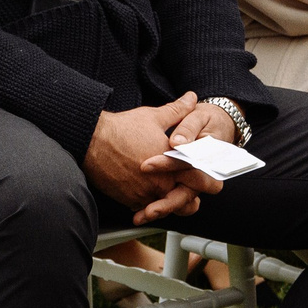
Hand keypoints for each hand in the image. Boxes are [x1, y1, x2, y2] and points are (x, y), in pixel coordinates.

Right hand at [83, 93, 223, 224]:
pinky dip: (149, 206)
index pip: (201, 177)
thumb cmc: (121, 129)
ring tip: (174, 200)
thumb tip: (191, 98)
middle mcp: (161, 182)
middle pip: (187, 200)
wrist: (91, 141)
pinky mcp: (130, 199)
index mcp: (173, 162)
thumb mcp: (153, 116)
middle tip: (195, 198)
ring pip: (167, 208)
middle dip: (192, 198)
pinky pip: (145, 209)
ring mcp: (145, 193)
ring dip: (172, 205)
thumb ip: (178, 111)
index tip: (215, 183)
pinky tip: (150, 200)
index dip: (210, 181)